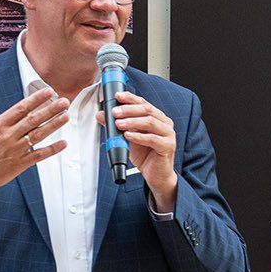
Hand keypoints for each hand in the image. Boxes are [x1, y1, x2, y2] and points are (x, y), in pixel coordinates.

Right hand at [0, 82, 67, 198]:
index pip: (21, 108)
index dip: (36, 99)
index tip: (49, 91)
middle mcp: (8, 136)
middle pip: (33, 120)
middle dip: (50, 110)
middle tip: (64, 101)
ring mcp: (16, 150)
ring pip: (38, 135)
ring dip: (54, 125)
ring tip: (66, 116)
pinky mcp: (20, 163)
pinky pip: (39, 155)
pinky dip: (52, 149)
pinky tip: (63, 143)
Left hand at [99, 91, 177, 208]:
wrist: (156, 175)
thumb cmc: (146, 155)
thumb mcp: (128, 138)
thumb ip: (117, 126)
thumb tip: (102, 115)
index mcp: (157, 117)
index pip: (143, 103)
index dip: (130, 98)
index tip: (118, 96)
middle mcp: (164, 123)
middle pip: (147, 110)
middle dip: (129, 109)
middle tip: (115, 112)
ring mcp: (168, 134)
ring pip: (150, 122)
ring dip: (132, 122)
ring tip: (119, 124)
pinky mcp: (168, 146)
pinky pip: (153, 139)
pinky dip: (139, 136)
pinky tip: (128, 135)